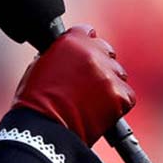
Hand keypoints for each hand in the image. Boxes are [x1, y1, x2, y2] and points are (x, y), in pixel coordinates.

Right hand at [10, 25, 135, 145]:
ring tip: (92, 102)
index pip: (88, 34)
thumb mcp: (41, 65)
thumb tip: (69, 58)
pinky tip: (101, 111)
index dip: (86, 47)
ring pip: (118, 75)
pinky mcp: (119, 95)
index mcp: (71, 41)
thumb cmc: (35, 102)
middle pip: (107, 52)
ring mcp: (107, 74)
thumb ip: (61, 55)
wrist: (44, 128)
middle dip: (100, 65)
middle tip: (89, 84)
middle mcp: (92, 52)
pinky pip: (127, 96)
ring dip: (109, 85)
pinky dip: (118, 104)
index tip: (84, 58)